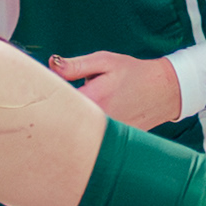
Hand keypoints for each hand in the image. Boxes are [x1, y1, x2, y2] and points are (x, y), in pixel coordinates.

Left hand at [50, 49, 186, 129]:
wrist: (163, 91)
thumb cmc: (132, 73)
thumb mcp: (104, 61)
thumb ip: (75, 66)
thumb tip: (51, 64)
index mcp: (92, 100)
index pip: (56, 103)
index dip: (47, 97)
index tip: (41, 91)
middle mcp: (99, 122)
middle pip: (63, 122)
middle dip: (57, 112)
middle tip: (58, 102)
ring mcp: (107, 136)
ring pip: (76, 133)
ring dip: (71, 123)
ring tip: (81, 110)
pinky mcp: (113, 144)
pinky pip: (90, 141)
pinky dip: (85, 133)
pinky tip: (91, 122)